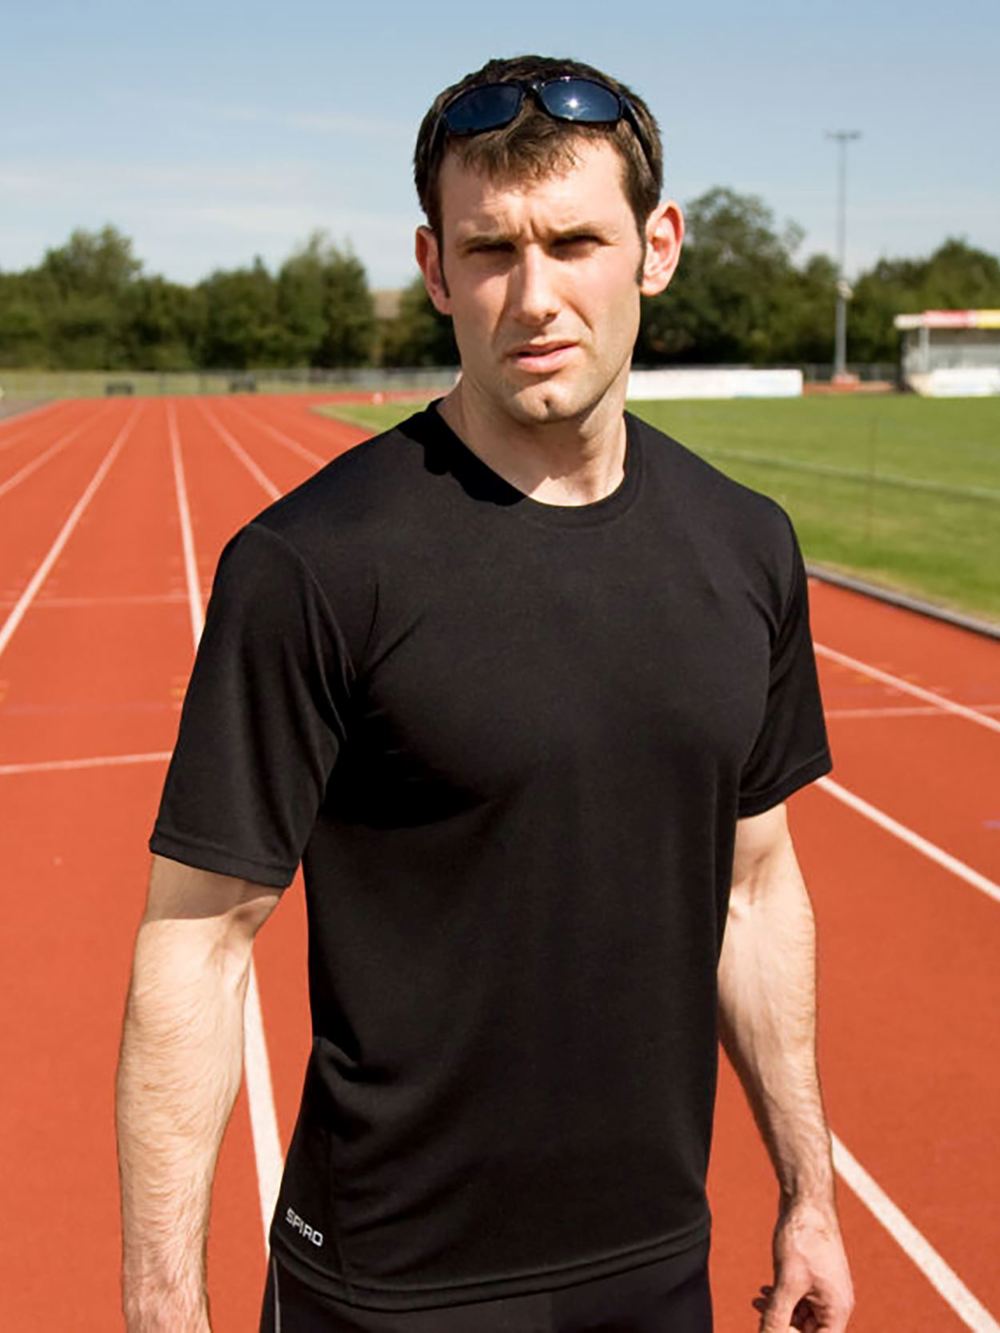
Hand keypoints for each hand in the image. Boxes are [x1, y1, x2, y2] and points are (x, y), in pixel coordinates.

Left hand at [751, 1199, 853, 1330]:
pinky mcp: (813, 1276)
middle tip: (758, 1313)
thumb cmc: (803, 1238)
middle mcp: (835, 1303)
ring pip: (801, 1315)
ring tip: (757, 1302)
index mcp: (837, 1309)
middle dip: (783, 1326)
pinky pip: (799, 1298)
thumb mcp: (787, 1281)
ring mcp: (824, 1289)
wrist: (806, 1200)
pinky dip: (782, 1298)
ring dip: (779, 1312)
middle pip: (808, 1330)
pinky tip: (764, 1291)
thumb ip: (776, 1315)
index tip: (770, 1328)